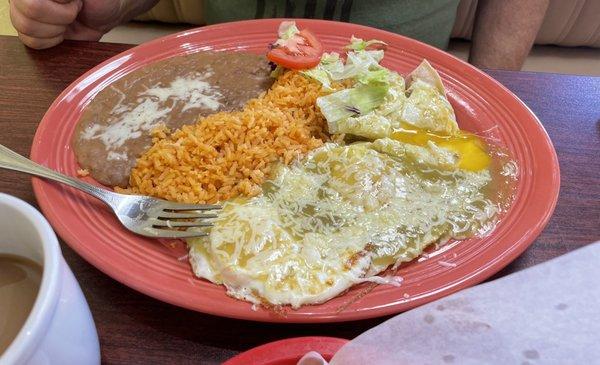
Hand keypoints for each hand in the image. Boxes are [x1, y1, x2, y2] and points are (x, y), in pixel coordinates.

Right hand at [9, 0, 157, 48]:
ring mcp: (24, 12)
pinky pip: (31, 42)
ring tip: (68, 21)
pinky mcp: (29, 31)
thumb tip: (59, 0)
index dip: (63, 4)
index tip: (75, 0)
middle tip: (73, 11)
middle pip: (31, 11)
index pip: (35, 0)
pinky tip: (61, 32)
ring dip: (56, 29)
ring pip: (27, 27)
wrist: (104, 14)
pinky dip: (51, 41)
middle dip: (61, 16)